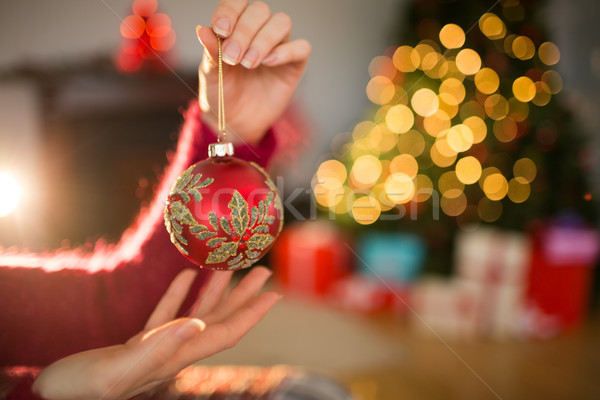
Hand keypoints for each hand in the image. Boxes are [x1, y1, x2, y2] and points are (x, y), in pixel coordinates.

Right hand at [32, 267, 278, 399]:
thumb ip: (157, 348)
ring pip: (195, 314)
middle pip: (218, 320)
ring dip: (214, 290)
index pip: (224, 333)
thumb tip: (196, 323)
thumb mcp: (116, 372)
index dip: (251, 313)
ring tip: (227, 264)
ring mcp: (155, 348)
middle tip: (261, 270)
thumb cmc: (78, 392)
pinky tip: (186, 276)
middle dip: (242, 296)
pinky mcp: (135, 345)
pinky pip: (166, 314)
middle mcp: (171, 351)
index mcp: (173, 357)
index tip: (272, 294)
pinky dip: (179, 294)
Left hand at [197, 0, 310, 143]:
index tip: (221, 30)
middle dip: (245, 31)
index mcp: (235, 26)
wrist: (234, 122)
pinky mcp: (294, 65)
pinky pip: (301, 47)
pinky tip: (268, 63)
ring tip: (249, 63)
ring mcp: (278, 46)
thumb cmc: (221, 93)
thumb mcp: (211, 74)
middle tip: (233, 57)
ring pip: (281, 22)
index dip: (230, 11)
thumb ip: (210, 52)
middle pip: (260, 10)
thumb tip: (204, 29)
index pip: (237, 4)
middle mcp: (258, 31)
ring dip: (264, 40)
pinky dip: (286, 51)